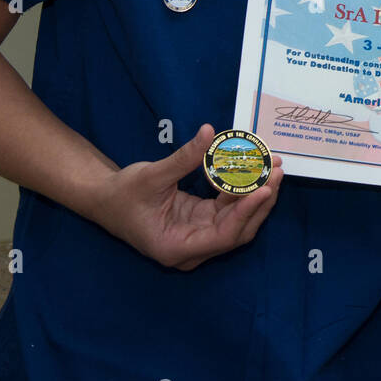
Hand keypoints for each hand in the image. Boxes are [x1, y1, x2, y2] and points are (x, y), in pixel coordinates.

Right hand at [89, 123, 282, 270]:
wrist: (104, 199)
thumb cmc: (122, 194)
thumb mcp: (152, 175)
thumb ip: (184, 157)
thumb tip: (210, 132)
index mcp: (176, 246)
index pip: (223, 235)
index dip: (246, 212)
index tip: (264, 188)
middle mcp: (191, 249)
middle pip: (237, 230)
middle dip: (260, 200)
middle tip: (277, 170)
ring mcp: (198, 237)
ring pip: (237, 220)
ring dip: (256, 194)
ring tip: (272, 166)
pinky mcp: (201, 223)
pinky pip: (228, 210)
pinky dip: (241, 191)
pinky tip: (255, 170)